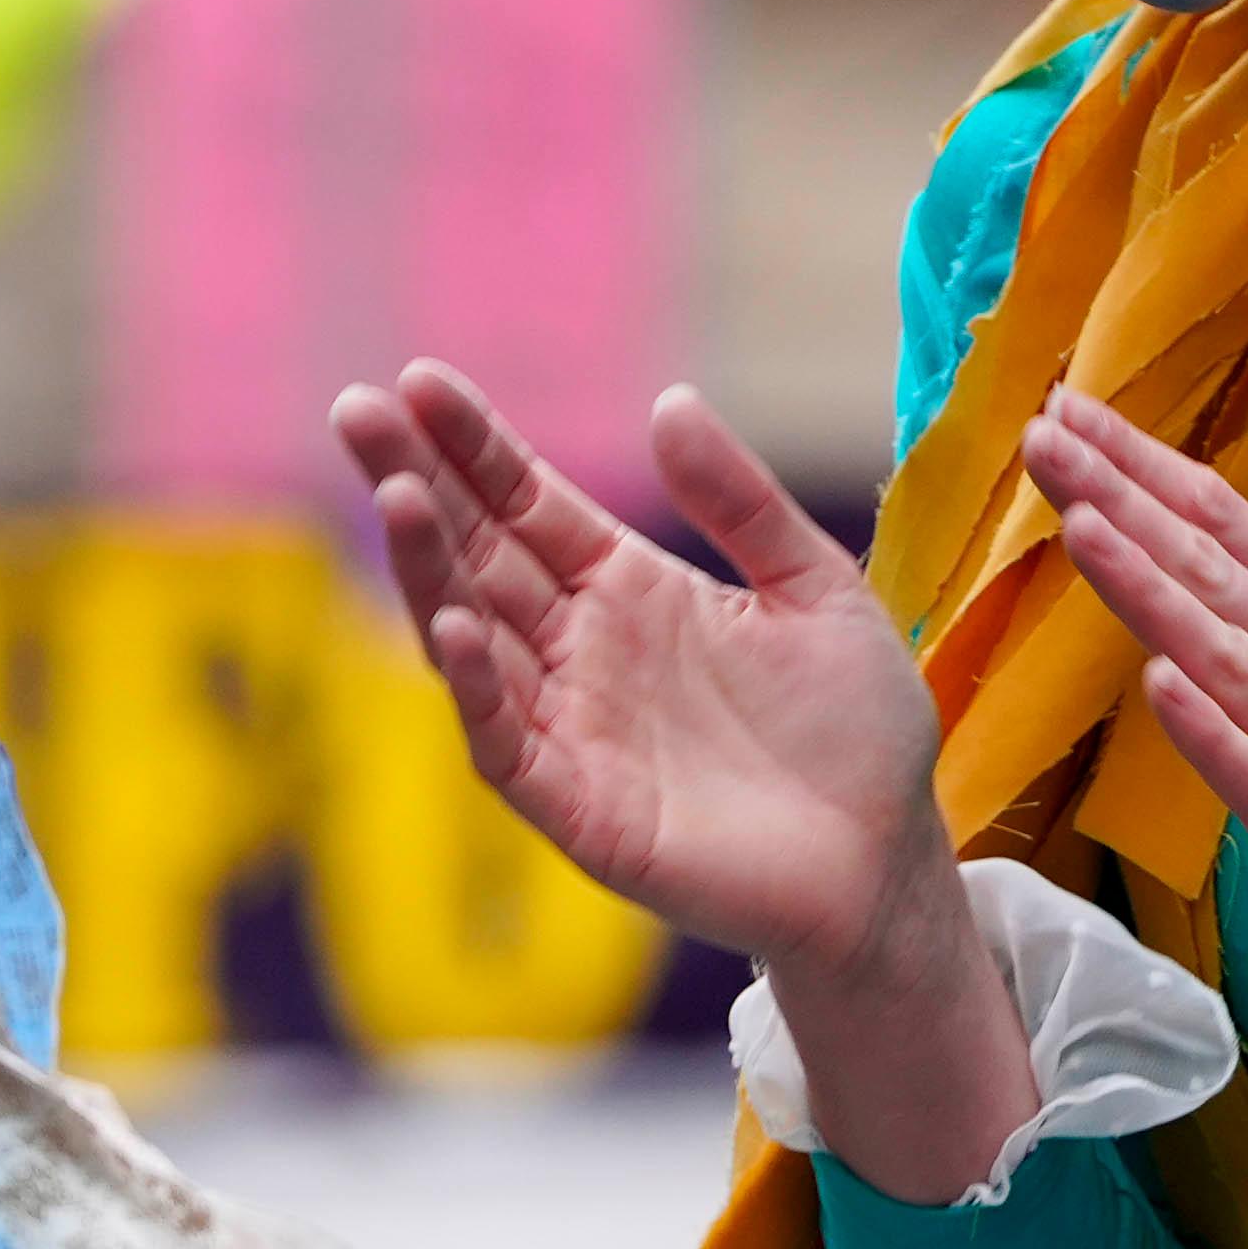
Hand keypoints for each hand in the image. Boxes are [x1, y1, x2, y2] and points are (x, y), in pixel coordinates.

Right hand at [327, 367, 1041, 1201]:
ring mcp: (569, 727)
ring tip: (398, 495)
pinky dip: (478, 683)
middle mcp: (580, 651)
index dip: (474, 444)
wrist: (889, 867)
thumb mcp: (816, 588)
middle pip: (476, 552)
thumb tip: (668, 401)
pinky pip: (506, 739)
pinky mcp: (576, 806)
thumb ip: (741, 501)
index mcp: (629, 589)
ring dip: (429, 567)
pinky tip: (454, 623)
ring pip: (473, 634)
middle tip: (358, 411)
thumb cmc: (857, 733)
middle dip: (415, 482)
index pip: (526, 503)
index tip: (422, 380)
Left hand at [1021, 390, 1247, 1096]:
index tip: (1071, 412)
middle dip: (1121, 498)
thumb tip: (1213, 570)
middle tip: (1045, 432)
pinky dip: (1210, 729)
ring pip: (1227, 656)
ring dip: (1151, 590)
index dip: (1145, 467)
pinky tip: (1161, 683)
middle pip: (1210, 569)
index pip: (1225, 525)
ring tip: (1083, 527)